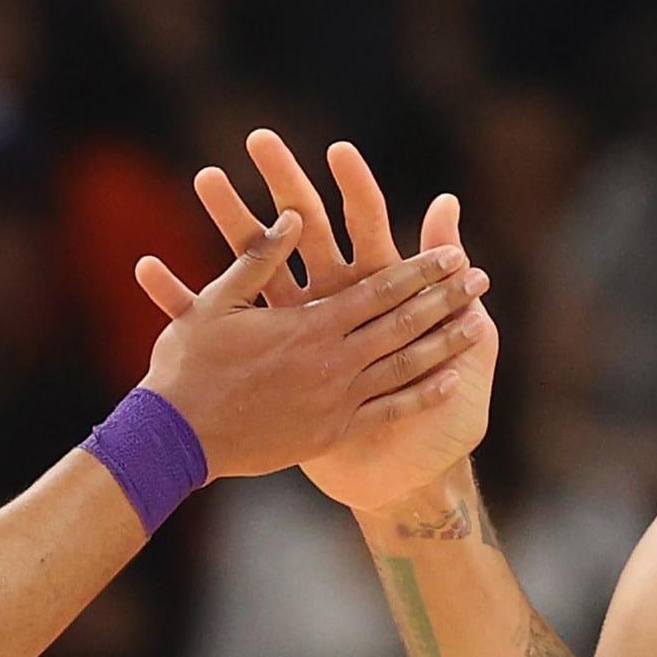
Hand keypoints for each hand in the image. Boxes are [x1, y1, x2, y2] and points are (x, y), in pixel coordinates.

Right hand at [134, 194, 490, 485]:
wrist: (177, 440)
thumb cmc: (189, 365)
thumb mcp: (215, 302)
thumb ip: (258, 258)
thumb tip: (292, 216)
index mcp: (308, 326)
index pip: (379, 290)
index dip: (420, 270)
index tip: (453, 252)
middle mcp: (332, 361)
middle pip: (403, 324)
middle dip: (445, 299)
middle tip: (479, 280)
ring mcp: (336, 400)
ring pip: (405, 367)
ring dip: (445, 344)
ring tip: (478, 326)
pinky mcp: (331, 432)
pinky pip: (387, 411)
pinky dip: (421, 396)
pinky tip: (448, 381)